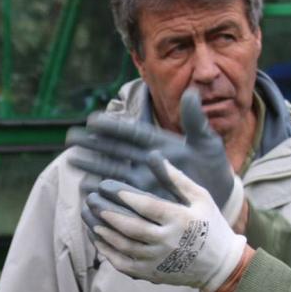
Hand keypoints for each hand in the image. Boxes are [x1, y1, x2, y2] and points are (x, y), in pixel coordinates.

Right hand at [67, 88, 243, 223]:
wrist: (220, 199)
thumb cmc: (215, 169)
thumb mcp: (207, 143)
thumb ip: (195, 121)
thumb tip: (191, 92)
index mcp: (158, 143)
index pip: (131, 132)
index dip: (112, 127)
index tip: (92, 120)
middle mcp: (145, 160)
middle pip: (114, 150)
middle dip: (93, 144)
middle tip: (70, 138)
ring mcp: (141, 180)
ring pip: (111, 170)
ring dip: (91, 166)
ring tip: (71, 161)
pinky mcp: (141, 199)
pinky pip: (117, 194)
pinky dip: (102, 192)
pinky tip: (86, 190)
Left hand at [83, 155, 246, 291]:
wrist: (220, 265)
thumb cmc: (210, 225)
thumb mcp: (201, 198)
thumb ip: (177, 179)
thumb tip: (155, 156)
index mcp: (180, 220)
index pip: (148, 207)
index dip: (125, 196)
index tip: (107, 187)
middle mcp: (168, 241)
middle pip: (131, 227)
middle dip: (108, 213)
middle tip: (92, 201)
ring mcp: (158, 260)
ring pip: (124, 246)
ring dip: (103, 232)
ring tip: (89, 218)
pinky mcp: (152, 274)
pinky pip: (123, 264)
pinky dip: (107, 252)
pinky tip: (97, 239)